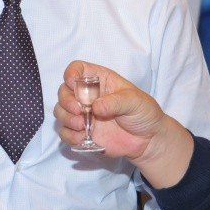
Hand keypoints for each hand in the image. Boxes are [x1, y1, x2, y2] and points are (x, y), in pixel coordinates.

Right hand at [54, 61, 194, 184]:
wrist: (148, 140)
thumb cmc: (144, 112)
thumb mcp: (135, 101)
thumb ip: (116, 102)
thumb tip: (95, 106)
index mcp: (99, 80)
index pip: (78, 69)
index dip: (71, 73)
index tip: (73, 83)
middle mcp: (87, 96)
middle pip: (64, 91)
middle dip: (66, 101)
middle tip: (79, 111)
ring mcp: (83, 115)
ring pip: (60, 111)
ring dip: (66, 118)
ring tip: (82, 126)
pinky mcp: (82, 133)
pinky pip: (65, 133)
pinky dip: (69, 135)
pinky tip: (82, 138)